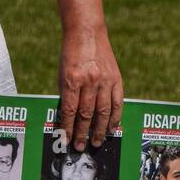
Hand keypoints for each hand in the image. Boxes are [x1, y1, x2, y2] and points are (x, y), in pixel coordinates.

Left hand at [58, 26, 122, 150]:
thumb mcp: (63, 74)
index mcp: (72, 79)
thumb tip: (68, 119)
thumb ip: (66, 95)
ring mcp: (105, 80)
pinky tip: (111, 128)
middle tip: (80, 146)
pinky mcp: (116, 79)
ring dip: (99, 130)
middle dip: (82, 133)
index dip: (68, 128)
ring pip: (103, 112)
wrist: (87, 32)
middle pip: (86, 114)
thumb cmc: (71, 54)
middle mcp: (89, 81)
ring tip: (95, 142)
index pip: (69, 110)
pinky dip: (114, 118)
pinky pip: (117, 103)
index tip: (66, 140)